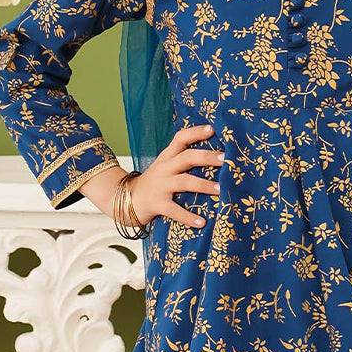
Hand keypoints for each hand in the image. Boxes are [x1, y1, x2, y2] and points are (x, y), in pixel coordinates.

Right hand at [78, 124, 223, 228]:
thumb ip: (183, 159)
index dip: (196, 132)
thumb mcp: (165, 166)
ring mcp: (161, 186)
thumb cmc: (154, 184)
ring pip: (184, 182)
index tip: (213, 128)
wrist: (126, 200)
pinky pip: (174, 210)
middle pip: (187, 157)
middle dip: (207, 157)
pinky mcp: (157, 204)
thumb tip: (215, 156)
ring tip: (221, 190)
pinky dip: (188, 217)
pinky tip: (202, 222)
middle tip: (226, 159)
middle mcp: (164, 169)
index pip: (180, 139)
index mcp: (167, 157)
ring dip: (204, 185)